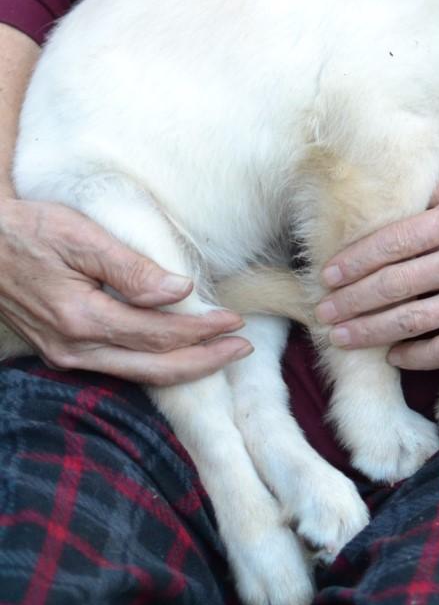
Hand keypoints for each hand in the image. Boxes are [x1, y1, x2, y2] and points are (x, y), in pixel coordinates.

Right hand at [0, 197, 250, 383]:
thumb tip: (180, 291)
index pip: (158, 334)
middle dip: (203, 361)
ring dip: (181, 367)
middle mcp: (74, 349)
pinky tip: (172, 355)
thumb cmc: (29, 230)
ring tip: (219, 355)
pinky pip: (116, 367)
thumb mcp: (80, 237)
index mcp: (82, 319)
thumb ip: (130, 268)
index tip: (235, 321)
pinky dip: (151, 365)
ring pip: (136, 374)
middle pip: (153, 367)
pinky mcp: (59, 352)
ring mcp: (64, 356)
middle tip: (242, 349)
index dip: (201, 330)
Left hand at [315, 168, 438, 368]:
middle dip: (352, 301)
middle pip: (396, 284)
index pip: (396, 240)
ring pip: (415, 320)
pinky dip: (415, 355)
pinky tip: (393, 355)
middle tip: (322, 312)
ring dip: (371, 332)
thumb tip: (395, 203)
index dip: (356, 261)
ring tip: (342, 337)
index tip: (329, 274)